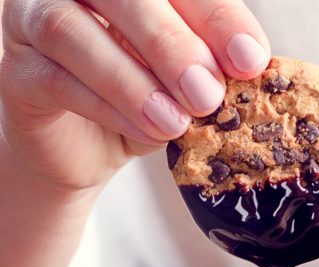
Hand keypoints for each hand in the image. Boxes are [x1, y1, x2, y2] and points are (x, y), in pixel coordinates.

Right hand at [0, 0, 269, 194]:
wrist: (90, 151)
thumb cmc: (145, 105)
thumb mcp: (185, 85)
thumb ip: (208, 66)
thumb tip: (249, 62)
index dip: (215, 16)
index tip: (250, 60)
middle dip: (170, 44)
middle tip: (207, 94)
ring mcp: (33, 19)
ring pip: (70, 29)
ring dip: (132, 82)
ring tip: (175, 123)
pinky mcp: (17, 70)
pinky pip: (54, 78)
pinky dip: (106, 107)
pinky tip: (145, 132)